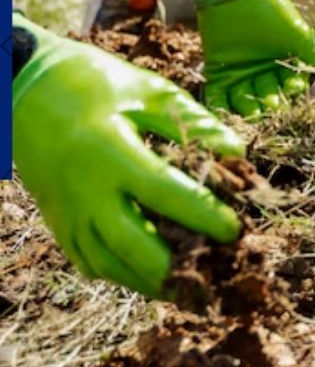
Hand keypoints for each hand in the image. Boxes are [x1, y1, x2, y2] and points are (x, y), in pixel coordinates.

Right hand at [12, 13, 243, 296]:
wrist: (25, 88)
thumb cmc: (95, 83)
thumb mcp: (149, 91)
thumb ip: (194, 124)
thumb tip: (237, 154)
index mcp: (109, 152)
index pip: (164, 194)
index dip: (202, 215)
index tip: (234, 229)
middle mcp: (84, 189)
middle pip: (133, 245)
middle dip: (177, 264)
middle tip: (216, 268)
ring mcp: (67, 211)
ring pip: (109, 264)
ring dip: (151, 280)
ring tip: (192, 284)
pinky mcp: (57, 222)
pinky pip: (90, 262)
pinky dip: (123, 275)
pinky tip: (154, 275)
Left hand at [189, 0, 314, 117]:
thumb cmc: (270, 10)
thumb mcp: (295, 32)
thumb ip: (314, 52)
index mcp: (284, 62)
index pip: (293, 83)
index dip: (295, 87)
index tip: (296, 88)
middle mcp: (264, 71)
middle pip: (270, 94)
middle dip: (272, 101)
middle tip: (272, 104)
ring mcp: (241, 73)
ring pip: (246, 99)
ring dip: (248, 107)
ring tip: (251, 111)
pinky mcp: (219, 72)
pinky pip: (218, 96)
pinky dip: (220, 106)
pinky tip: (224, 114)